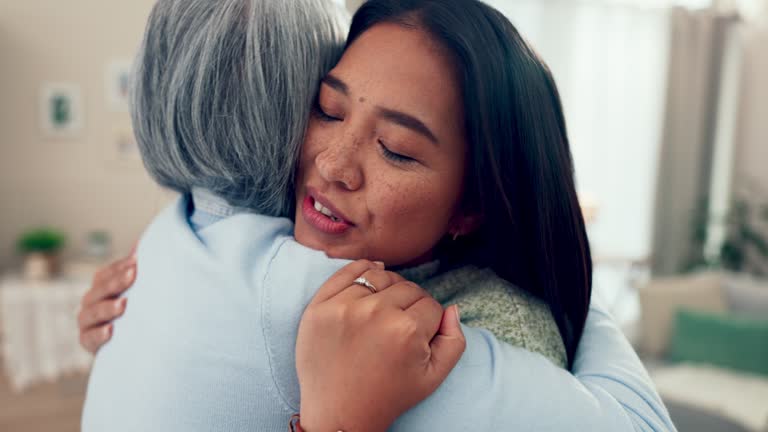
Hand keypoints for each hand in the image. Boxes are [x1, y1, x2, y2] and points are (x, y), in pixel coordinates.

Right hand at [78, 253, 135, 352]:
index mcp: (101, 287)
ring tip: (123, 305)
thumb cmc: (135, 312)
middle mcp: (91, 303)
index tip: (137, 261)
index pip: (105, 274)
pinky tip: (111, 330)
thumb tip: (142, 245)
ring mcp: (88, 323)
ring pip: (91, 313)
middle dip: (115, 283)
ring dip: (107, 308)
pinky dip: (98, 334)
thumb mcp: (137, 290)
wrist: (132, 346)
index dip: (120, 267)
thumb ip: (134, 270)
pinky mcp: (88, 343)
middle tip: (132, 276)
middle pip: (98, 290)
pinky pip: (88, 338)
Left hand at [296, 260, 465, 431]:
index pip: (431, 305)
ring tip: (385, 309)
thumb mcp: (433, 377)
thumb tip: (452, 308)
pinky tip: (371, 276)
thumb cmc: (388, 396)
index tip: (419, 335)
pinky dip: (363, 269)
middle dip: (411, 304)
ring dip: (389, 288)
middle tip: (401, 325)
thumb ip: (454, 341)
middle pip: (408, 288)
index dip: (430, 320)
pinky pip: (348, 271)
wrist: (339, 413)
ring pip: (381, 277)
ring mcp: (344, 307)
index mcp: (406, 330)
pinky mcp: (320, 306)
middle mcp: (375, 313)